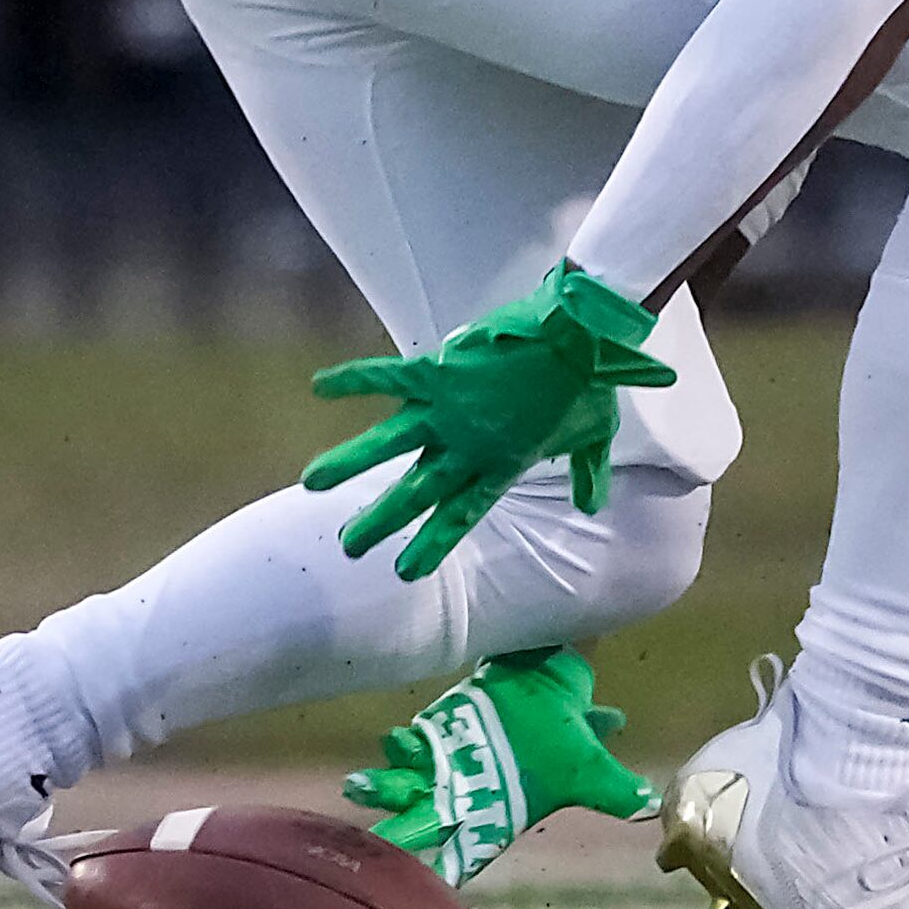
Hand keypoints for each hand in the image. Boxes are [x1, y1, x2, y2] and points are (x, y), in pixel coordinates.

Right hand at [303, 263, 674, 579]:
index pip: (459, 514)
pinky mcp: (439, 371)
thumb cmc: (591, 386)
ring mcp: (449, 409)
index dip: (431, 543)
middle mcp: (467, 445)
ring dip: (349, 463)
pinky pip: (389, 377)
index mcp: (501, 465)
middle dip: (381, 520)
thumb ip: (587, 473)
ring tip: (313, 484)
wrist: (583, 337)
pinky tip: (318, 386)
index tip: (404, 571)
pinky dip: (354, 380)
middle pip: (415, 491)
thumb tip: (591, 505)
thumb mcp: (595, 438)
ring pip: (388, 443)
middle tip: (348, 545)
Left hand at [344, 646, 660, 886]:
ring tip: (359, 786)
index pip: (473, 847)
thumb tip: (648, 806)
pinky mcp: (434, 735)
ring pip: (406, 786)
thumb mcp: (588, 763)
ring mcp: (443, 766)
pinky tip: (393, 743)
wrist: (547, 682)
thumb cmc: (563, 731)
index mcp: (497, 811)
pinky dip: (401, 747)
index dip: (456, 864)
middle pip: (425, 823)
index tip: (437, 882)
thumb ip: (611, 788)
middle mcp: (464, 795)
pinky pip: (411, 746)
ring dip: (383, 787)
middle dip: (400, 834)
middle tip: (376, 850)